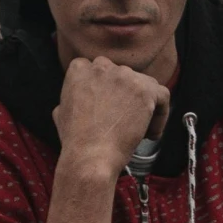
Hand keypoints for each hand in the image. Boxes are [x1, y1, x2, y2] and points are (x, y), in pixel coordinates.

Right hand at [52, 54, 170, 182]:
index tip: (112, 109)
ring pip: (145, 84)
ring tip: (140, 130)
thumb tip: (76, 99)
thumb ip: (72, 97)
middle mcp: (102, 66)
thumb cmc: (76, 141)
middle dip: (127, 98)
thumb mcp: (60, 112)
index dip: (109, 91)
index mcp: (80, 68)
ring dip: (144, 106)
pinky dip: (161, 114)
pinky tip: (150, 132)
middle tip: (126, 121)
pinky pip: (162, 95)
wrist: (90, 156)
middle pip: (124, 76)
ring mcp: (124, 76)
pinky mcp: (144, 90)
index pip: (102, 71)